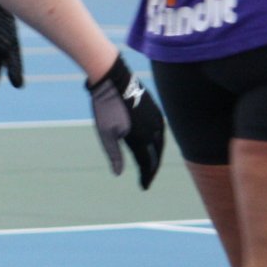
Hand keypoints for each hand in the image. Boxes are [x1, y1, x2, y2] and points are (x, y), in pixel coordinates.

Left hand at [87, 55, 165, 188]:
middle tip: (147, 178)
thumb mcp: (106, 134)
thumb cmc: (105, 107)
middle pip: (157, 155)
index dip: (145, 177)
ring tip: (151, 163)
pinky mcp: (156, 109)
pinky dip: (158, 141)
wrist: (112, 79)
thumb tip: (118, 173)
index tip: (143, 187)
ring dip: (157, 154)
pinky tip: (153, 143)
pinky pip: (161, 130)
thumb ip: (114, 155)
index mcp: (141, 138)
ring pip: (161, 142)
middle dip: (152, 169)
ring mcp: (157, 118)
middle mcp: (153, 130)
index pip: (147, 164)